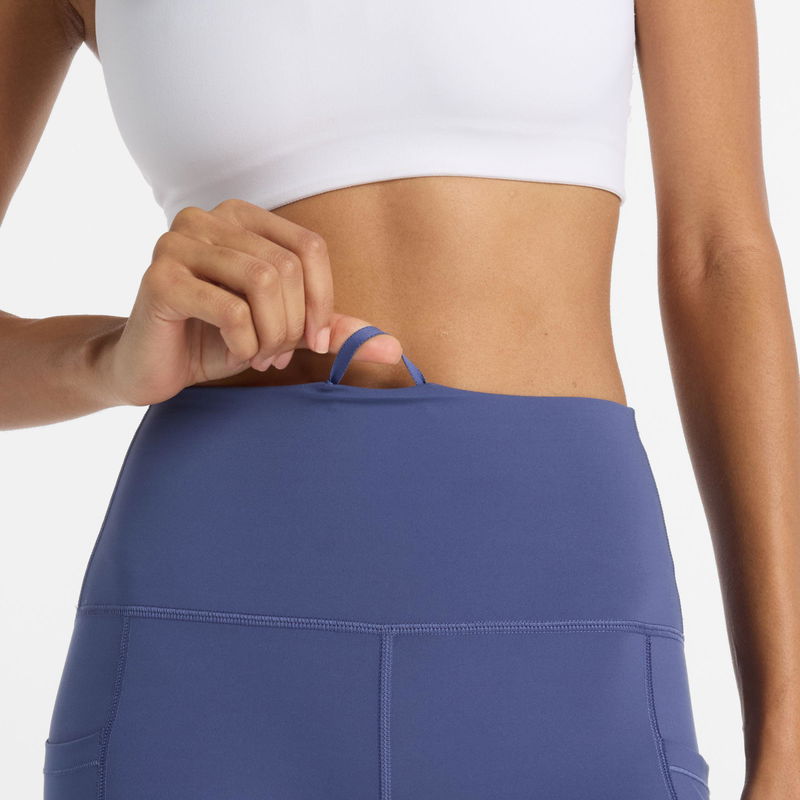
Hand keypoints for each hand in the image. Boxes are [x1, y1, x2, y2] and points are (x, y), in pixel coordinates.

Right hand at [100, 198, 401, 405]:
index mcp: (241, 217)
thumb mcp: (283, 330)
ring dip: (270, 334)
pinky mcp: (159, 276)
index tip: (315, 341)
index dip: (323, 300)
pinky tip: (235, 353)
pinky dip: (244, 343)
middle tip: (276, 354)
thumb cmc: (218, 340)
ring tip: (257, 354)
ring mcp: (177, 242)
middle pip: (287, 268)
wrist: (153, 365)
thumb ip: (331, 329)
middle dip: (292, 324)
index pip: (310, 247)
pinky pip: (231, 310)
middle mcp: (207, 218)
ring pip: (263, 284)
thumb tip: (394, 348)